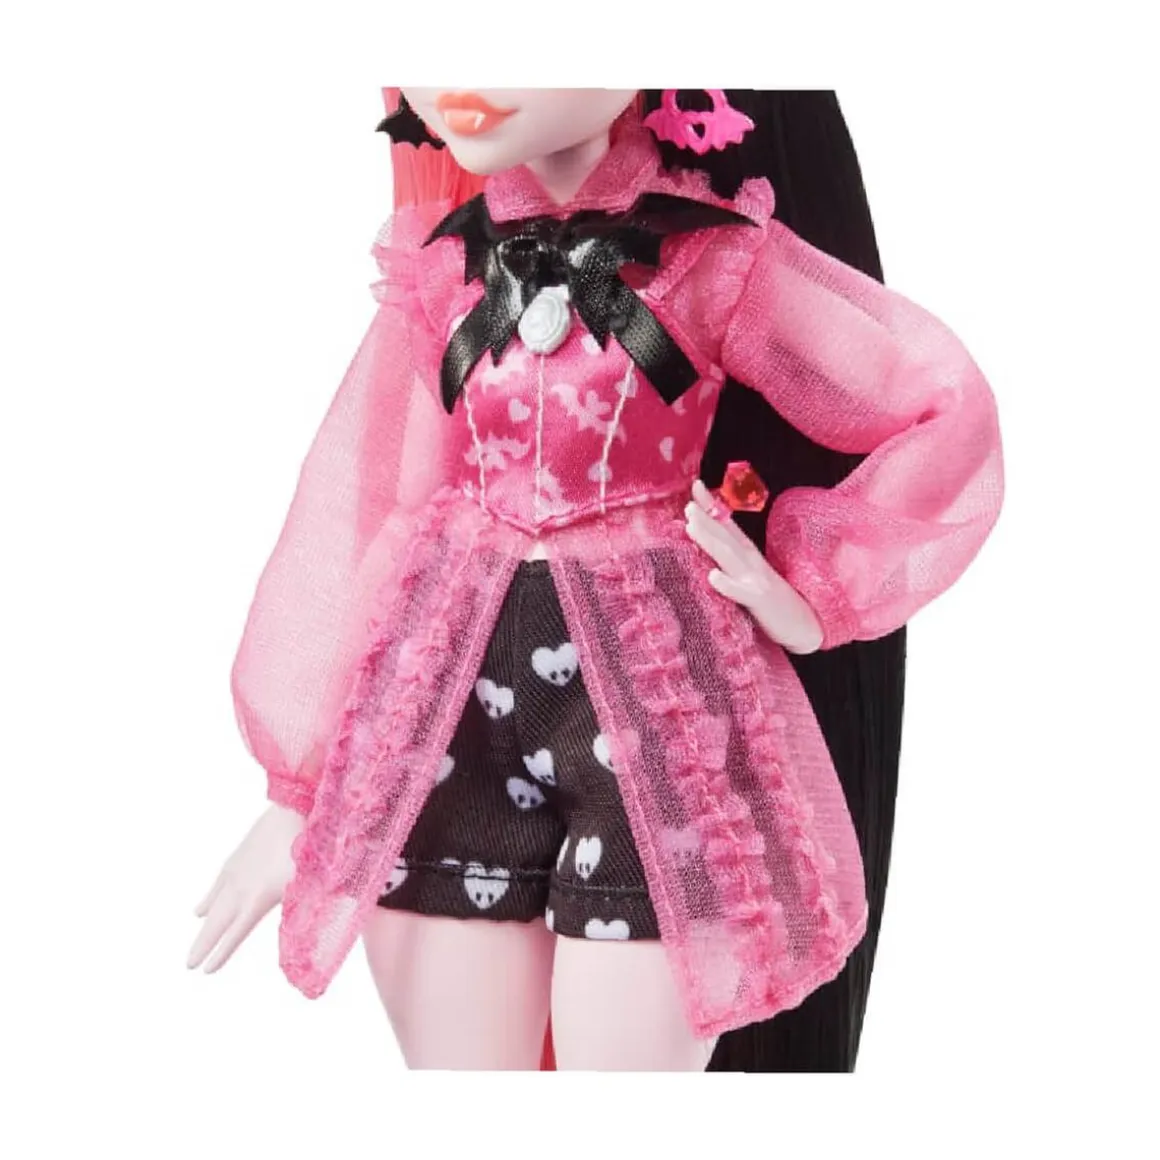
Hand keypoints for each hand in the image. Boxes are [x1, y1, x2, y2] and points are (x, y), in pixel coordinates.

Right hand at [187, 803, 304, 973]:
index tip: (207, 971)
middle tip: (189, 965)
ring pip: (213, 906)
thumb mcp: (309, 884)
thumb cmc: (306, 847)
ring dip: (204, 927)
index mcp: (258, 899)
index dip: (221, 953)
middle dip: (204, 945)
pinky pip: (216, 886)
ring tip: (194, 948)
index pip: (235, 934)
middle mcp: (241, 889)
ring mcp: (235, 872)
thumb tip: (302, 937)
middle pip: (217, 924)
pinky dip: (207, 900)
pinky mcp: (236, 858)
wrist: (292, 809)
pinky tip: (198, 910)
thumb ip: (301, 911)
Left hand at [684, 479, 823, 654]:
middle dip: (706, 518)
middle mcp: (752, 562)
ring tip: (691, 526)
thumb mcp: (751, 575)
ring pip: (730, 557)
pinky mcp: (761, 601)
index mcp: (748, 555)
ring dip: (710, 540)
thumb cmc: (774, 601)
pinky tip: (713, 576)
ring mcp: (756, 580)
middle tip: (688, 504)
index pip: (727, 526)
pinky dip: (727, 584)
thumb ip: (733, 559)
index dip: (712, 506)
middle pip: (726, 536)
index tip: (696, 486)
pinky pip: (742, 593)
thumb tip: (709, 543)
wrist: (806, 625)